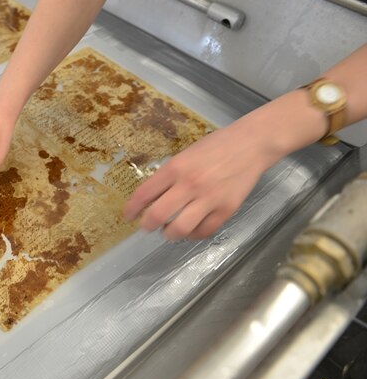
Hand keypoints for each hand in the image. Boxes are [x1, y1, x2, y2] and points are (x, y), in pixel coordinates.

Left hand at [123, 121, 280, 239]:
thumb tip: (152, 197)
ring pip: (180, 229)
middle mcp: (190, 184)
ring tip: (169, 231)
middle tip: (146, 226)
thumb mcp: (185, 154)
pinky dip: (193, 235)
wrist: (251, 144)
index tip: (128, 216)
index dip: (132, 209)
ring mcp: (209, 199)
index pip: (144, 194)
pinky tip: (190, 229)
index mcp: (175, 167)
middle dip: (147, 225)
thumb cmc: (215, 146)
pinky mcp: (226, 209)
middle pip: (158, 215)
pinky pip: (204, 231)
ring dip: (169, 234)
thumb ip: (170, 175)